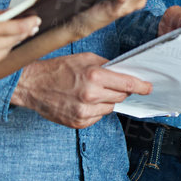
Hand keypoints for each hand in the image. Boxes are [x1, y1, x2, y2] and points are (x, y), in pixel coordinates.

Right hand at [10, 53, 150, 127]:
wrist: (33, 85)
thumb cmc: (57, 69)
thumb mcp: (84, 58)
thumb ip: (106, 65)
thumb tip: (124, 72)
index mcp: (94, 76)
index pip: (128, 84)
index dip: (141, 86)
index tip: (148, 88)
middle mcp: (91, 95)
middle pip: (121, 97)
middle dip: (120, 91)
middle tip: (109, 85)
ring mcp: (85, 112)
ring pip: (110, 108)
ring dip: (106, 101)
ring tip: (89, 92)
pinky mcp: (79, 122)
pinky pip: (97, 117)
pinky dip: (95, 110)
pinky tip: (82, 101)